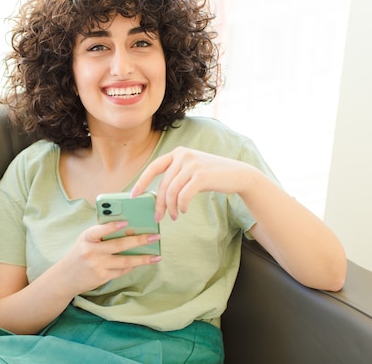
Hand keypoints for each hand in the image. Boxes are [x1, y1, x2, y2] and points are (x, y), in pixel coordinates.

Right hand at [57, 220, 160, 295]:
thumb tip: (129, 229)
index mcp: (87, 237)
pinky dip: (132, 266)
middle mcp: (91, 251)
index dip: (112, 226)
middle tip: (155, 237)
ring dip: (142, 259)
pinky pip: (121, 271)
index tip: (127, 222)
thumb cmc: (80, 254)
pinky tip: (142, 262)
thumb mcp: (85, 241)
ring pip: (124, 261)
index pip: (99, 230)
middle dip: (139, 240)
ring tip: (156, 256)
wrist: (64, 278)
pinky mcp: (101, 277)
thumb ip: (102, 234)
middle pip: (119, 245)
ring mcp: (97, 265)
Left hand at [131, 146, 258, 220]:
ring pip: (172, 191)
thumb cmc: (211, 176)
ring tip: (174, 216)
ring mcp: (192, 164)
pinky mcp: (201, 175)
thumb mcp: (191, 170)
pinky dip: (181, 206)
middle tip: (158, 217)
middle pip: (163, 184)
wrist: (238, 175)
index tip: (133, 196)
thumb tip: (157, 196)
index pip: (153, 167)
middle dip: (159, 203)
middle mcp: (183, 155)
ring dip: (171, 207)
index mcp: (178, 153)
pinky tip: (183, 210)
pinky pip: (183, 195)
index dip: (141, 182)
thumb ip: (175, 176)